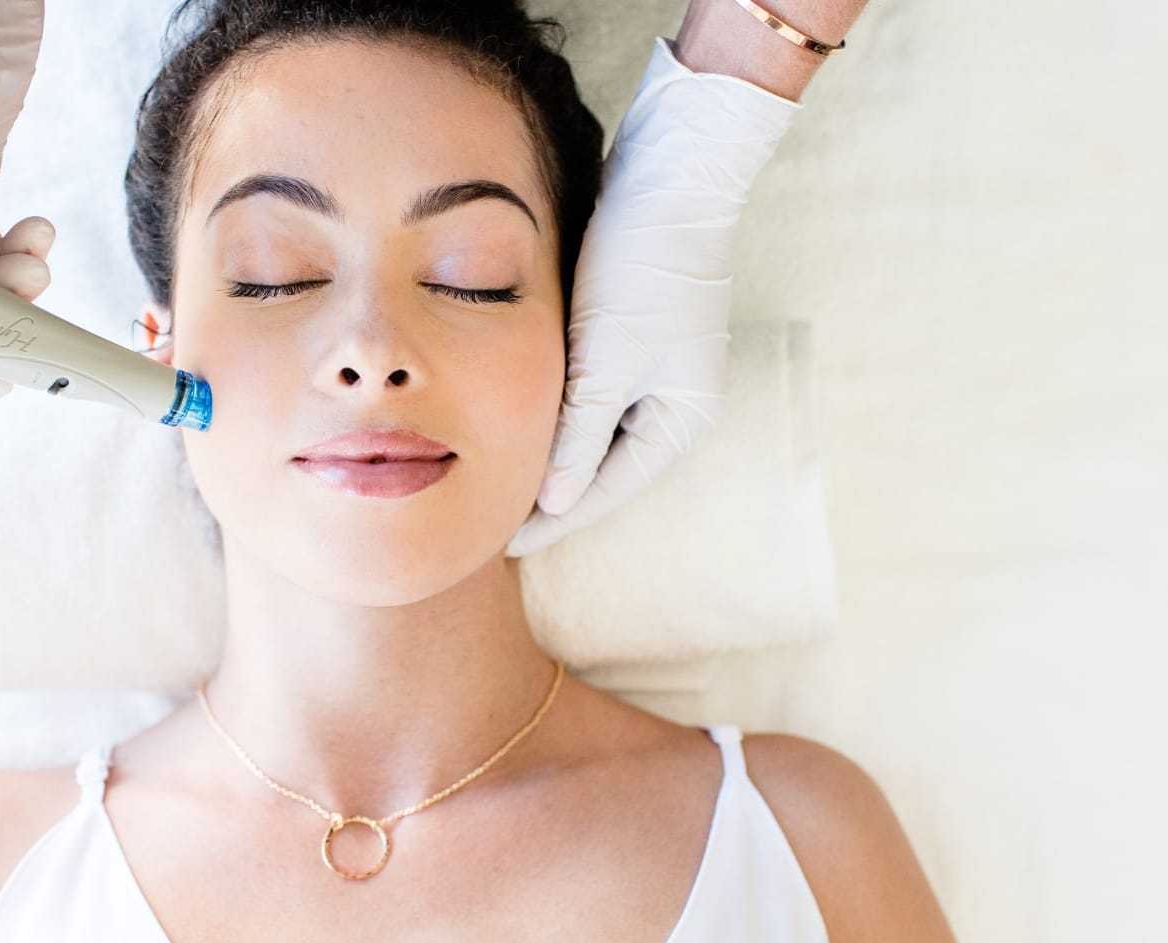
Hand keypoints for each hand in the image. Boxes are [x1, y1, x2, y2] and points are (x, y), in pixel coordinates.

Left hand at [505, 39, 798, 557]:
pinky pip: (586, 394)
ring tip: (492, 480)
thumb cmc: (646, 266)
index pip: (606, 490)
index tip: (501, 545)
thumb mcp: (608, 361)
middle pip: (600, 468)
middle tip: (486, 521)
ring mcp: (654, 369)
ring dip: (547, 454)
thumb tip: (555, 503)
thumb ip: (579, 437)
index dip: (553, 520)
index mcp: (681, 420)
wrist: (672, 171)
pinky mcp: (631, 335)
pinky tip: (512, 422)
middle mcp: (673, 402)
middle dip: (548, 494)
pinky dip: (553, 413)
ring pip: (590, 432)